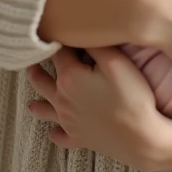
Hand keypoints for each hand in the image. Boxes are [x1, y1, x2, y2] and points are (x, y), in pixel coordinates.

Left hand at [26, 47, 165, 170]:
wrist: (140, 138)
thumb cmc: (131, 97)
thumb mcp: (116, 62)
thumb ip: (95, 45)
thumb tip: (79, 34)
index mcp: (69, 78)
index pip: (57, 53)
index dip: (59, 42)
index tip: (59, 34)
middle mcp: (62, 99)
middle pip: (42, 80)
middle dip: (36, 69)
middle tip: (31, 62)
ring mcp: (68, 121)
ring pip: (45, 110)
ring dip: (37, 104)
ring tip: (30, 103)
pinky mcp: (77, 138)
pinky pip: (60, 137)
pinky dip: (56, 133)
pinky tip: (54, 132)